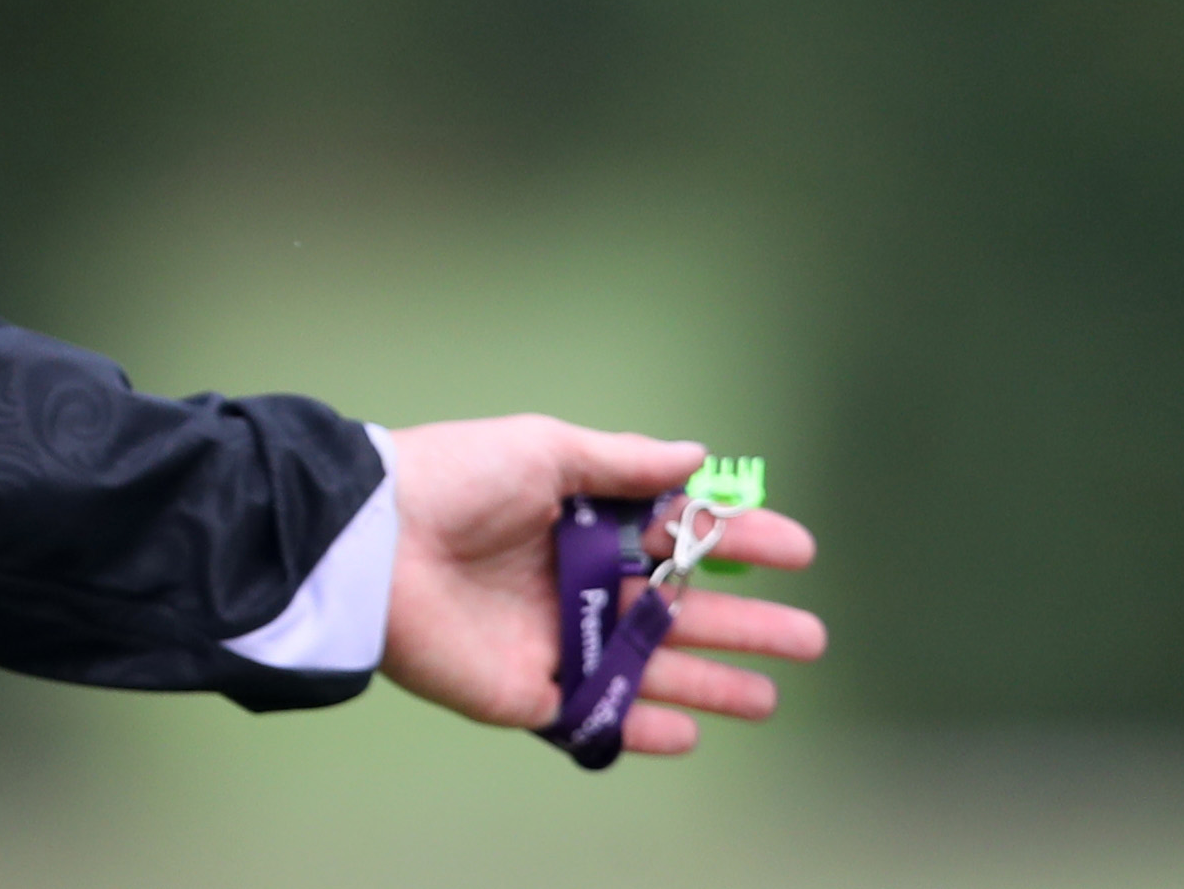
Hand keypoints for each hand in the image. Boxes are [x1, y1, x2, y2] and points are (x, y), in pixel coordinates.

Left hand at [379, 416, 826, 755]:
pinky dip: (639, 730)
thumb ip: (621, 462)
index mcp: (575, 522)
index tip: (797, 550)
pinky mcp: (526, 692)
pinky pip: (595, 716)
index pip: (673, 538)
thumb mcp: (541, 450)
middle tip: (809, 637)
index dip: (734, 544)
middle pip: (676, 610)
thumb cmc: (452, 481)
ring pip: (649, 669)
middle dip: (743, 624)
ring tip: (771, 696)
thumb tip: (698, 454)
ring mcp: (553, 641)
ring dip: (710, 684)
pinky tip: (688, 732)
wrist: (374, 545)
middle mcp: (571, 583)